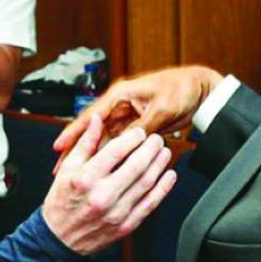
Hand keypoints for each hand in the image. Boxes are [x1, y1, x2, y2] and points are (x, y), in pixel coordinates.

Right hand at [42, 116, 175, 254]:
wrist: (60, 239)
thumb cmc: (61, 202)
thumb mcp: (67, 169)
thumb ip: (85, 143)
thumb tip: (96, 120)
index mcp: (86, 178)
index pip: (115, 151)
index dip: (133, 138)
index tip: (139, 132)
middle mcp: (102, 195)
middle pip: (136, 166)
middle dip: (151, 148)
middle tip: (157, 139)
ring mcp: (116, 212)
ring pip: (146, 183)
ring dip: (160, 165)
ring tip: (165, 152)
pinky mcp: (125, 225)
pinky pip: (150, 204)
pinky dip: (163, 189)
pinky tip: (169, 176)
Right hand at [53, 66, 223, 158]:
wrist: (201, 89)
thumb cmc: (181, 89)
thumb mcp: (160, 109)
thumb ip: (141, 127)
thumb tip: (126, 144)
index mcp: (121, 95)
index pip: (91, 116)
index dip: (74, 133)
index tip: (59, 146)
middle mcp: (120, 106)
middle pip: (93, 132)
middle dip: (76, 150)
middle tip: (60, 167)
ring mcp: (128, 117)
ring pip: (104, 140)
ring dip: (90, 156)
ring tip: (76, 173)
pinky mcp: (136, 127)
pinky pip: (119, 144)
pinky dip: (111, 156)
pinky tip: (102, 169)